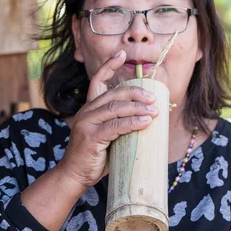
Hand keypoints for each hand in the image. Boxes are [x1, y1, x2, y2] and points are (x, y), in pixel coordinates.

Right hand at [57, 51, 157, 189]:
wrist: (75, 176)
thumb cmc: (95, 156)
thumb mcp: (108, 136)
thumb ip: (120, 124)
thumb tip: (148, 119)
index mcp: (90, 108)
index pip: (97, 80)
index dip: (109, 66)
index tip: (122, 53)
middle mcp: (87, 111)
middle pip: (114, 93)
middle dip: (136, 92)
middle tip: (153, 96)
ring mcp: (87, 123)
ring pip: (116, 108)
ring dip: (138, 107)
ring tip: (155, 110)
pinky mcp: (91, 137)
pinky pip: (116, 126)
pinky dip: (132, 122)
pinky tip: (145, 121)